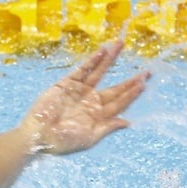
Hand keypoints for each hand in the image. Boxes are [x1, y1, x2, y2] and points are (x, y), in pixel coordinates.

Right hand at [23, 40, 149, 155]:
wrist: (39, 136)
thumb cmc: (63, 142)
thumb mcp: (89, 138)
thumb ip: (107, 127)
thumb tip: (128, 122)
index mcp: (98, 117)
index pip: (119, 103)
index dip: (132, 94)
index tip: (144, 84)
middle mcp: (91, 102)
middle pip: (115, 89)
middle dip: (130, 80)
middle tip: (147, 72)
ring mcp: (79, 92)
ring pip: (99, 73)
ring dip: (110, 60)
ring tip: (120, 46)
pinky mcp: (66, 84)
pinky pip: (82, 70)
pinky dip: (92, 61)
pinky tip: (102, 52)